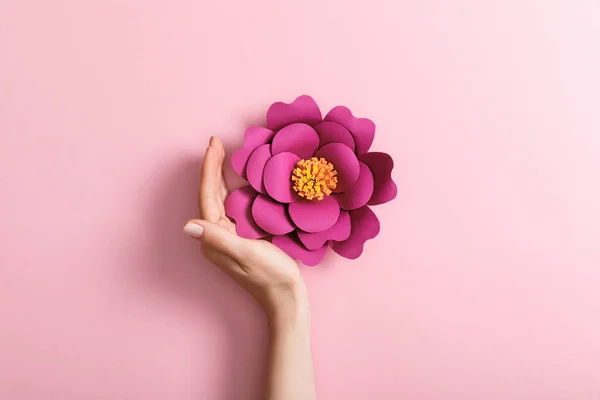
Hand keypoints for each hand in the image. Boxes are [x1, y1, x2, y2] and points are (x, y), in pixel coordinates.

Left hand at [184, 137, 307, 322]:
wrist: (286, 298)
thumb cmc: (270, 276)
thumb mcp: (245, 254)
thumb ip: (218, 238)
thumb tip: (187, 225)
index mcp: (215, 237)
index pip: (208, 196)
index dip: (210, 168)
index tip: (213, 145)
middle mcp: (217, 235)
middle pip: (212, 194)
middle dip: (213, 167)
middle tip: (216, 142)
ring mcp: (230, 236)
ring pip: (221, 199)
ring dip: (222, 175)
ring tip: (225, 154)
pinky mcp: (243, 237)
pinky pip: (234, 207)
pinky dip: (235, 189)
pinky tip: (243, 179)